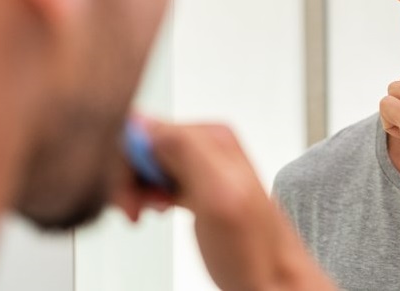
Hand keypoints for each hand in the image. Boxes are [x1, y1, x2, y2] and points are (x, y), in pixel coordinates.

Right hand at [116, 120, 334, 290]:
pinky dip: (146, 195)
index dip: (125, 163)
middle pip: (142, 144)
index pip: (144, 128)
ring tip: (145, 213)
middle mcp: (208, 145)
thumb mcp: (219, 195)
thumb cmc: (254, 250)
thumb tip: (145, 123)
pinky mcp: (197, 185)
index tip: (130, 195)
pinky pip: (156, 177)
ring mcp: (202, 166)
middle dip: (128, 177)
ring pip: (145, 163)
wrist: (273, 281)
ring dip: (135, 189)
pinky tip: (155, 211)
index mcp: (212, 136)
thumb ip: (185, 152)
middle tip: (136, 210)